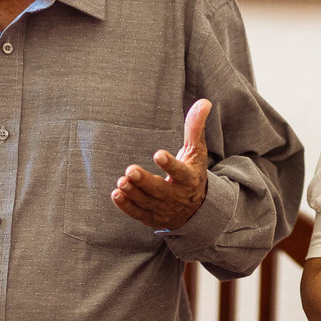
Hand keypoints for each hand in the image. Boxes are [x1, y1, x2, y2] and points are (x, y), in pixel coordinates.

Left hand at [112, 99, 211, 229]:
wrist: (196, 210)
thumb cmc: (192, 172)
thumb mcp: (196, 151)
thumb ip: (195, 128)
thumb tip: (204, 102)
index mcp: (190, 179)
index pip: (180, 172)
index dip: (170, 165)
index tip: (158, 154)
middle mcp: (178, 196)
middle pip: (160, 190)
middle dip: (145, 181)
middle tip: (130, 170)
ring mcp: (164, 210)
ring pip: (147, 202)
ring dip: (133, 192)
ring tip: (121, 181)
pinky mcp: (152, 218)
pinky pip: (138, 214)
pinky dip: (127, 206)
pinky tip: (117, 194)